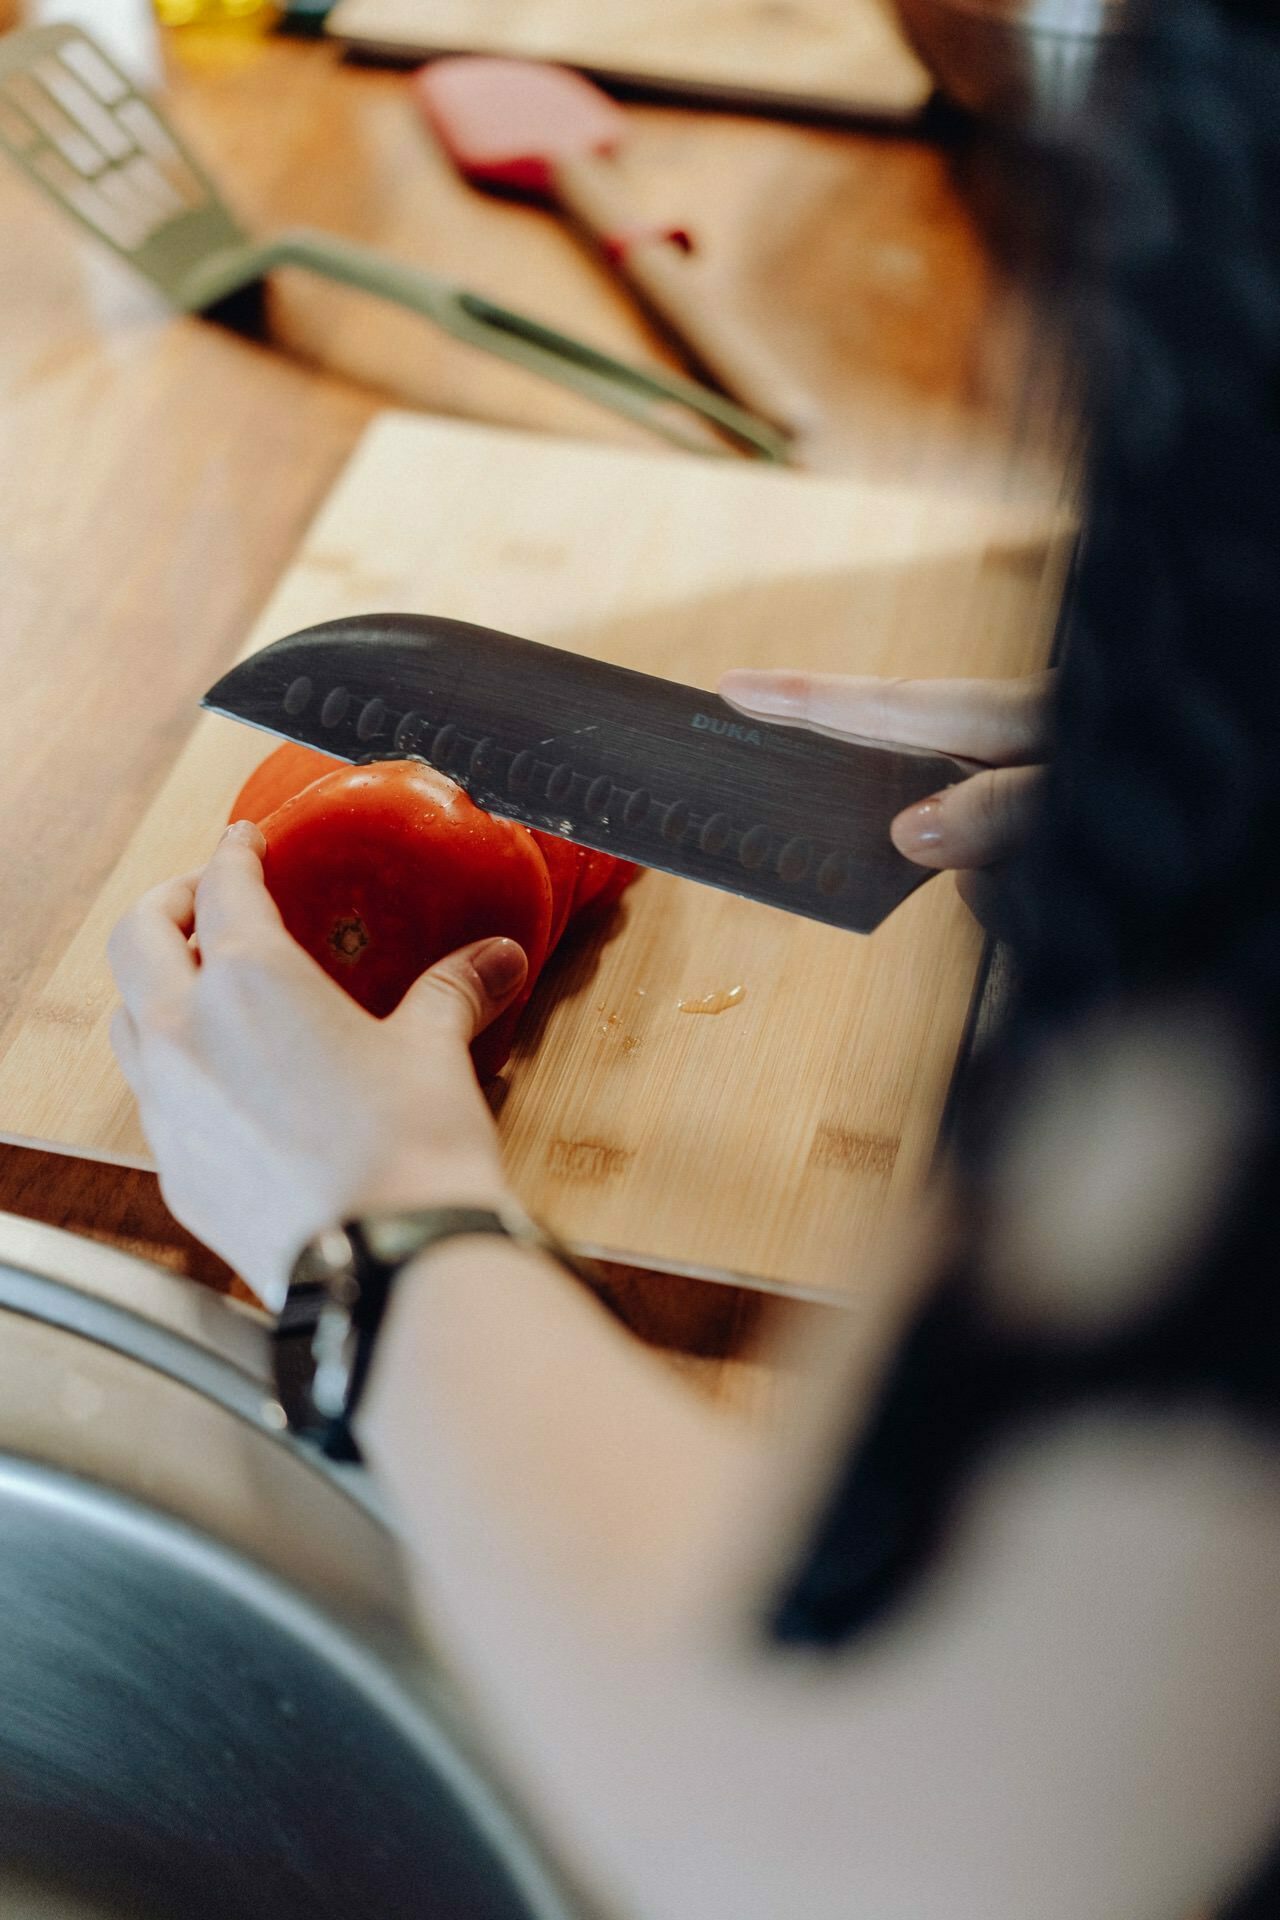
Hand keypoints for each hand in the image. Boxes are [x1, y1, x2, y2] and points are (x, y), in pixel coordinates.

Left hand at [108, 821, 525, 1305]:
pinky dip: (172, 1069)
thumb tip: (493, 959)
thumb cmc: (408, 1156)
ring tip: (198, 987)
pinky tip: (218, 1083)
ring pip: (129, 1020)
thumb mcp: (434, 1053)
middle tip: (201, 900)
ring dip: (155, 988)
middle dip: (167, 906)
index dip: (233, 855)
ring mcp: (169, 1108)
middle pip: (138, 938)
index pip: (221, 888)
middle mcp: (187, 1034)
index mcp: (251, 981)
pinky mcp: (174, 1172)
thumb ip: (451, 992)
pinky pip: (152, 1099)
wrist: (384, 1266)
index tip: (244, 844)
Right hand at [718, 668, 1051, 920]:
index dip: (807, 699)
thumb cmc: (1195, 793)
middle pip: (919, 795)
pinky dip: (1029, 906)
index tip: (734, 687)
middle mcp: (1022, 754)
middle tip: (852, 855)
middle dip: (901, 843)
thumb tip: (907, 834)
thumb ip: (997, 808)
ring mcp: (1044, 809)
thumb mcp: (1075, 794)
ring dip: (1001, 889)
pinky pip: (1013, 895)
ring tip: (1041, 882)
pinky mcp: (1066, 858)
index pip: (892, 706)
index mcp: (1022, 715)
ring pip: (972, 867)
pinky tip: (1062, 905)